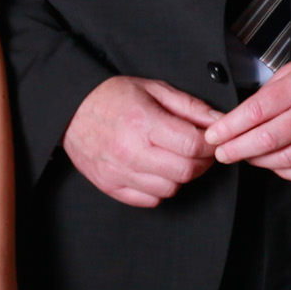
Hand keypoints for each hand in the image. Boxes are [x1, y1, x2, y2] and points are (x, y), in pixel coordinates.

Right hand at [62, 74, 217, 207]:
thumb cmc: (113, 97)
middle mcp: (131, 151)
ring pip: (169, 189)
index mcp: (144, 122)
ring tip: (175, 159)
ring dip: (180, 176)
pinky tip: (157, 171)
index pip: (192, 145)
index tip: (212, 140)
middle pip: (185, 171)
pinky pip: (149, 200)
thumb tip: (219, 120)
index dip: (211, 144)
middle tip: (199, 151)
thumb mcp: (154, 89)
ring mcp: (119, 172)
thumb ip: (190, 106)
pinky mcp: (110, 186)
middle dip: (201, 162)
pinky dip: (159, 189)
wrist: (71, 110)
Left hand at [206, 42, 290, 183]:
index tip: (214, 135)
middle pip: (267, 140)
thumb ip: (270, 93)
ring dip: (259, 162)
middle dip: (236, 149)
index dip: (229, 128)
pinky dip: (286, 172)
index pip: (255, 112)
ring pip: (286, 160)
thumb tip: (240, 118)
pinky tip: (276, 164)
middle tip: (222, 152)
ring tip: (247, 156)